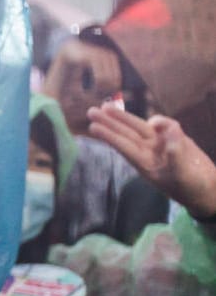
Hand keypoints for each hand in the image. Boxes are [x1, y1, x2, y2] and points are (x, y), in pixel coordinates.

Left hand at [88, 106, 215, 218]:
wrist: (208, 188)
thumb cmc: (191, 187)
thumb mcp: (182, 174)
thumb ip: (176, 153)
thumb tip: (170, 130)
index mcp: (145, 164)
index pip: (124, 147)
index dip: (109, 136)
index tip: (93, 127)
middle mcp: (150, 152)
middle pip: (127, 133)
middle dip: (111, 122)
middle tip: (91, 111)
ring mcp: (161, 145)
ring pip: (140, 127)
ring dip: (124, 118)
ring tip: (106, 107)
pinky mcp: (175, 140)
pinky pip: (165, 126)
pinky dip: (162, 122)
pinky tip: (161, 124)